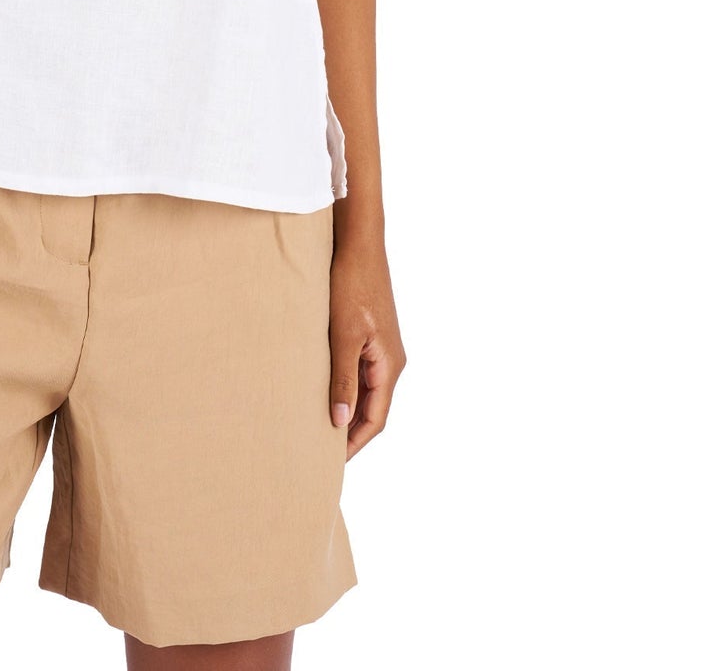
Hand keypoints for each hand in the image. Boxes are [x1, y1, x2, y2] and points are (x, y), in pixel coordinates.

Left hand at [329, 240, 405, 459]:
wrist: (358, 243)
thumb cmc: (352, 285)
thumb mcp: (344, 335)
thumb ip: (342, 379)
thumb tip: (341, 422)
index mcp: (389, 366)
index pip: (375, 420)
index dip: (354, 444)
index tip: (331, 463)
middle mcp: (390, 361)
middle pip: (371, 409)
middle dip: (349, 432)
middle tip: (319, 452)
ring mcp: (380, 347)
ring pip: (364, 390)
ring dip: (345, 409)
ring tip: (316, 427)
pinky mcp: (368, 334)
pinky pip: (358, 371)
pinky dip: (342, 386)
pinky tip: (321, 391)